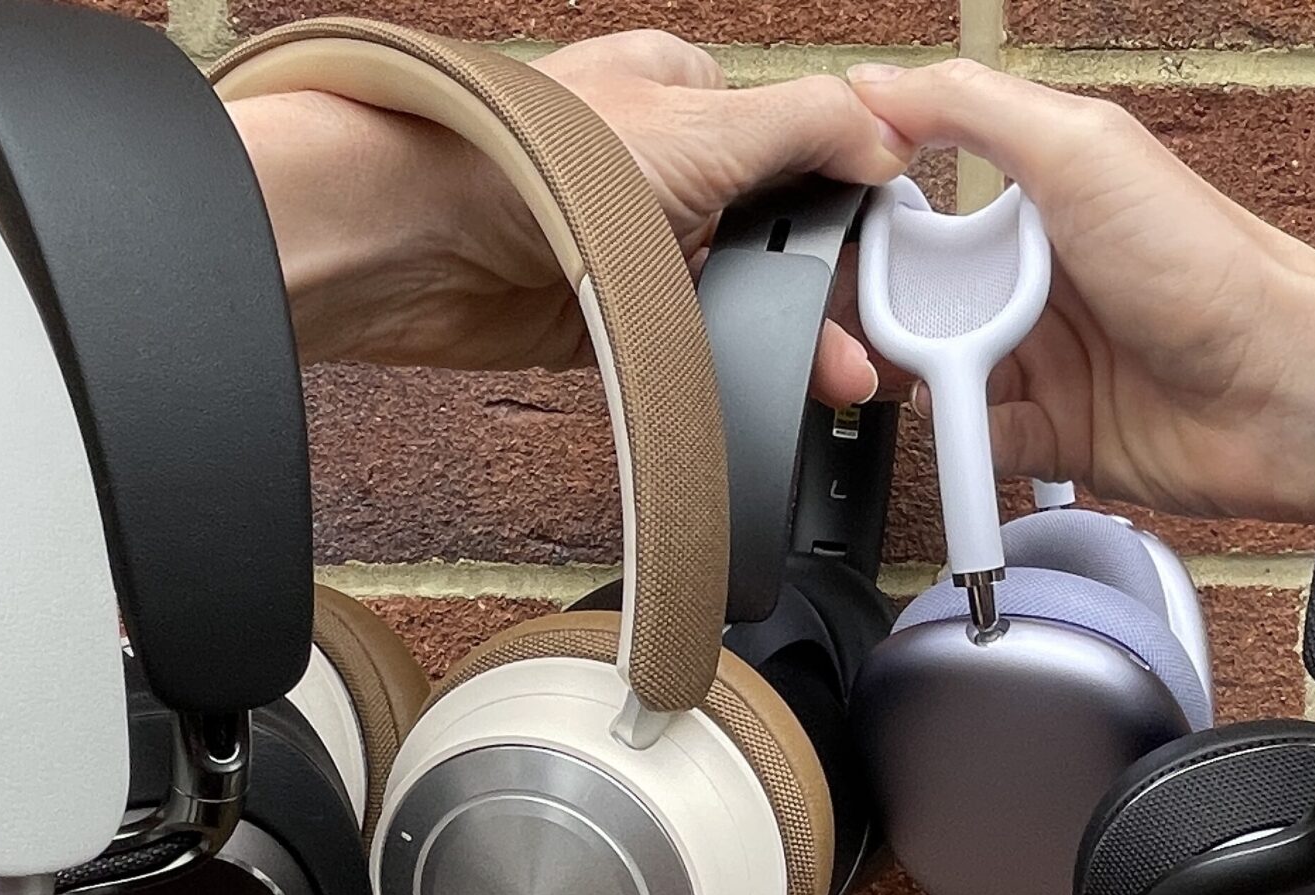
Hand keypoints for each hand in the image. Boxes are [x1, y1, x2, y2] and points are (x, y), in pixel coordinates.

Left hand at [231, 31, 906, 401]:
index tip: (897, 246)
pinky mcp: (604, 310)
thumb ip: (812, 125)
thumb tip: (891, 136)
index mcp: (685, 90)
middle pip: (774, 223)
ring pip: (737, 289)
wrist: (416, 241)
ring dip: (787, 331)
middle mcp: (660, 160)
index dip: (851, 189)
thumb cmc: (531, 159)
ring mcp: (632, 239)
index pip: (799, 133)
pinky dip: (727, 365)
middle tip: (873, 330)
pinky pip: (687, 342)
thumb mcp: (707, 121)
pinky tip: (770, 384)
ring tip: (838, 372)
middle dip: (826, 280)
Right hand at [848, 59, 1314, 524]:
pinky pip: (981, 444)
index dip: (877, 226)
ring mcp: (1050, 361)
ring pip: (939, 375)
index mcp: (1038, 203)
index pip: (924, 211)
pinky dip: (963, 444)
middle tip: (864, 327)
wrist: (1285, 389)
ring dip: (918, 380)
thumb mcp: (1081, 147)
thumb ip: (969, 107)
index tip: (844, 240)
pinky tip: (967, 430)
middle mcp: (1039, 281)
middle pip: (920, 300)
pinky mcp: (1061, 435)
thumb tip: (876, 85)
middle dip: (883, 315)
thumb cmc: (1209, 264)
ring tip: (920, 376)